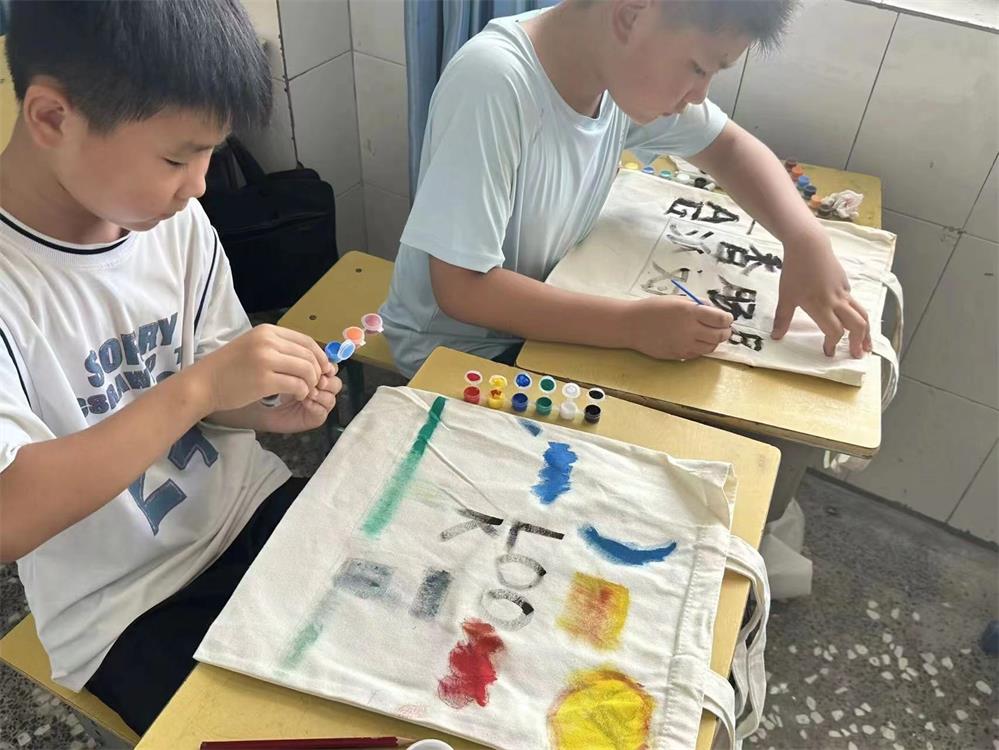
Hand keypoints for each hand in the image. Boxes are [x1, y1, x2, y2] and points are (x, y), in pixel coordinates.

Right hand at [189, 324, 332, 412]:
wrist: (203, 383)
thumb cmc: (228, 368)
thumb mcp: (254, 347)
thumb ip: (279, 348)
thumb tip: (310, 357)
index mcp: (267, 331)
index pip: (306, 340)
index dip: (320, 355)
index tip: (323, 368)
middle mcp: (268, 342)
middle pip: (309, 355)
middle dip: (318, 371)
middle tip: (315, 384)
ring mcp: (266, 360)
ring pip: (307, 370)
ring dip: (311, 383)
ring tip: (305, 391)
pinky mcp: (264, 380)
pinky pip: (297, 385)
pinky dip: (302, 392)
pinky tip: (297, 396)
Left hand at [261, 368, 341, 432]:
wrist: (260, 406)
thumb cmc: (270, 387)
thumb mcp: (286, 370)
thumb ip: (301, 363)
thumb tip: (316, 359)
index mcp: (315, 374)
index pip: (331, 368)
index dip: (329, 367)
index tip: (323, 366)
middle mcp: (319, 389)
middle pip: (336, 383)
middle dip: (327, 381)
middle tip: (316, 381)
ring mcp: (318, 404)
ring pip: (332, 397)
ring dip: (321, 394)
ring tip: (307, 393)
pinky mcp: (315, 417)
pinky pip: (323, 411)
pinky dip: (315, 406)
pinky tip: (305, 402)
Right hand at [626, 296, 733, 359]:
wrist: (631, 325)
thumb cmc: (653, 308)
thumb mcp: (676, 299)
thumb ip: (697, 305)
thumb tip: (714, 312)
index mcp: (690, 312)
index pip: (721, 319)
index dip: (727, 319)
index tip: (726, 318)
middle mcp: (690, 330)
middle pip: (720, 335)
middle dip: (725, 332)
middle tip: (724, 329)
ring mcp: (685, 345)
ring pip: (711, 347)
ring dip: (715, 341)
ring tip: (710, 335)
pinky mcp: (679, 355)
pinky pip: (698, 354)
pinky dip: (702, 348)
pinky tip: (696, 341)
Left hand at [772, 229, 871, 357]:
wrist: (809, 245)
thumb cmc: (795, 271)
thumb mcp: (785, 296)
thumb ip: (783, 318)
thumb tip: (775, 337)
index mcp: (821, 306)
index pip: (834, 331)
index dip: (833, 344)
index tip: (828, 353)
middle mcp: (837, 301)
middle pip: (857, 325)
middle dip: (858, 342)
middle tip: (857, 355)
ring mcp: (844, 291)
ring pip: (862, 314)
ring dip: (867, 331)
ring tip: (867, 345)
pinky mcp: (845, 283)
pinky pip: (854, 302)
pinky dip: (858, 315)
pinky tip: (853, 320)